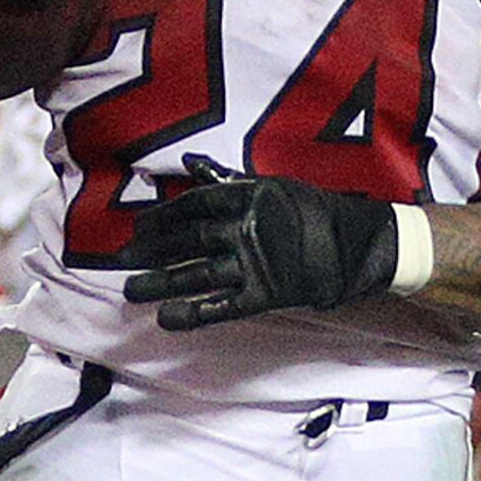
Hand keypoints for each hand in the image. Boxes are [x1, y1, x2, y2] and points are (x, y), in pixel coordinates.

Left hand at [120, 174, 400, 329]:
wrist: (359, 245)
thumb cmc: (314, 212)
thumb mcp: (272, 186)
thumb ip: (229, 180)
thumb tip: (190, 161)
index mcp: (249, 197)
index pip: (193, 205)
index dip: (161, 217)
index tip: (138, 228)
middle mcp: (248, 228)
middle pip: (188, 239)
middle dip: (152, 251)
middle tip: (122, 261)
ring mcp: (256, 263)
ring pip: (197, 274)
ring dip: (161, 283)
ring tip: (132, 291)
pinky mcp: (267, 293)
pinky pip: (223, 306)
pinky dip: (193, 314)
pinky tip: (166, 319)